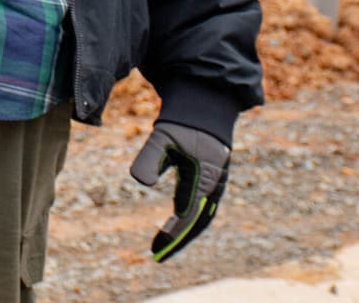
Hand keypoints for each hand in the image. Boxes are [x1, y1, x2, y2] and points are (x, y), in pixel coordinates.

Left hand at [129, 120, 230, 261]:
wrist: (205, 104)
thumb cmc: (183, 121)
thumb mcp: (162, 136)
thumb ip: (150, 157)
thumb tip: (141, 182)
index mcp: (204, 180)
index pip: (187, 218)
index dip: (172, 236)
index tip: (156, 250)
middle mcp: (215, 186)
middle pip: (197, 222)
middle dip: (178, 240)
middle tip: (157, 253)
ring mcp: (217, 183)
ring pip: (203, 216)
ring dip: (185, 231)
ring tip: (164, 243)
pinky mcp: (213, 178)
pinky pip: (203, 205)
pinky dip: (190, 217)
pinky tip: (175, 219)